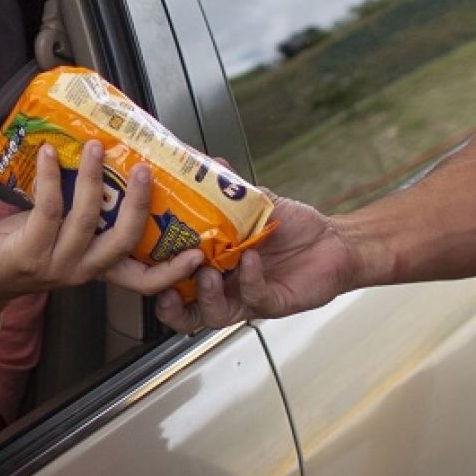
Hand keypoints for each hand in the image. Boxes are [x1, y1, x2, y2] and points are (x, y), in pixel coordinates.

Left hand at [0, 141, 203, 309]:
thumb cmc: (24, 245)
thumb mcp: (65, 232)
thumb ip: (90, 211)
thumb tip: (110, 159)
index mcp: (98, 268)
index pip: (143, 281)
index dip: (172, 271)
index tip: (199, 253)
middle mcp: (83, 271)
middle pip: (123, 243)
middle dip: (139, 205)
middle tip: (147, 169)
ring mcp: (56, 265)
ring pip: (86, 220)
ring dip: (90, 178)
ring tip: (93, 146)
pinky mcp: (27, 254)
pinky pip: (47, 211)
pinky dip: (50, 178)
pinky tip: (48, 153)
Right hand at [153, 193, 352, 332]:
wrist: (333, 241)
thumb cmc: (291, 228)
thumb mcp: (253, 204)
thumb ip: (227, 189)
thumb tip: (208, 161)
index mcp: (212, 264)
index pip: (173, 280)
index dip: (154, 277)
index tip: (143, 259)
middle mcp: (225, 288)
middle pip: (185, 311)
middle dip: (170, 304)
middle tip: (167, 283)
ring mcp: (246, 298)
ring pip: (214, 314)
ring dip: (206, 295)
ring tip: (207, 272)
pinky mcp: (272, 303)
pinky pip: (253, 296)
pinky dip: (248, 278)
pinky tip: (250, 258)